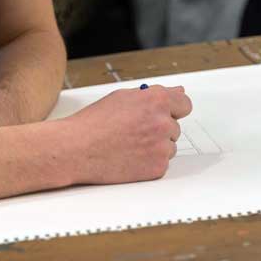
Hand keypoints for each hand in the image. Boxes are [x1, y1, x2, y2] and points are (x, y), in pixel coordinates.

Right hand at [67, 84, 191, 184]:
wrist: (76, 149)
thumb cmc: (94, 123)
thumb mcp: (123, 97)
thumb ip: (154, 94)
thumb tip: (178, 93)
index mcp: (156, 100)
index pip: (185, 104)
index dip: (173, 110)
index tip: (167, 114)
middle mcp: (163, 122)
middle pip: (175, 127)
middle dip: (159, 129)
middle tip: (134, 132)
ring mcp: (162, 146)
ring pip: (169, 146)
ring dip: (155, 146)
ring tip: (128, 145)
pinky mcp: (158, 167)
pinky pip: (162, 163)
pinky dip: (149, 162)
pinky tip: (129, 157)